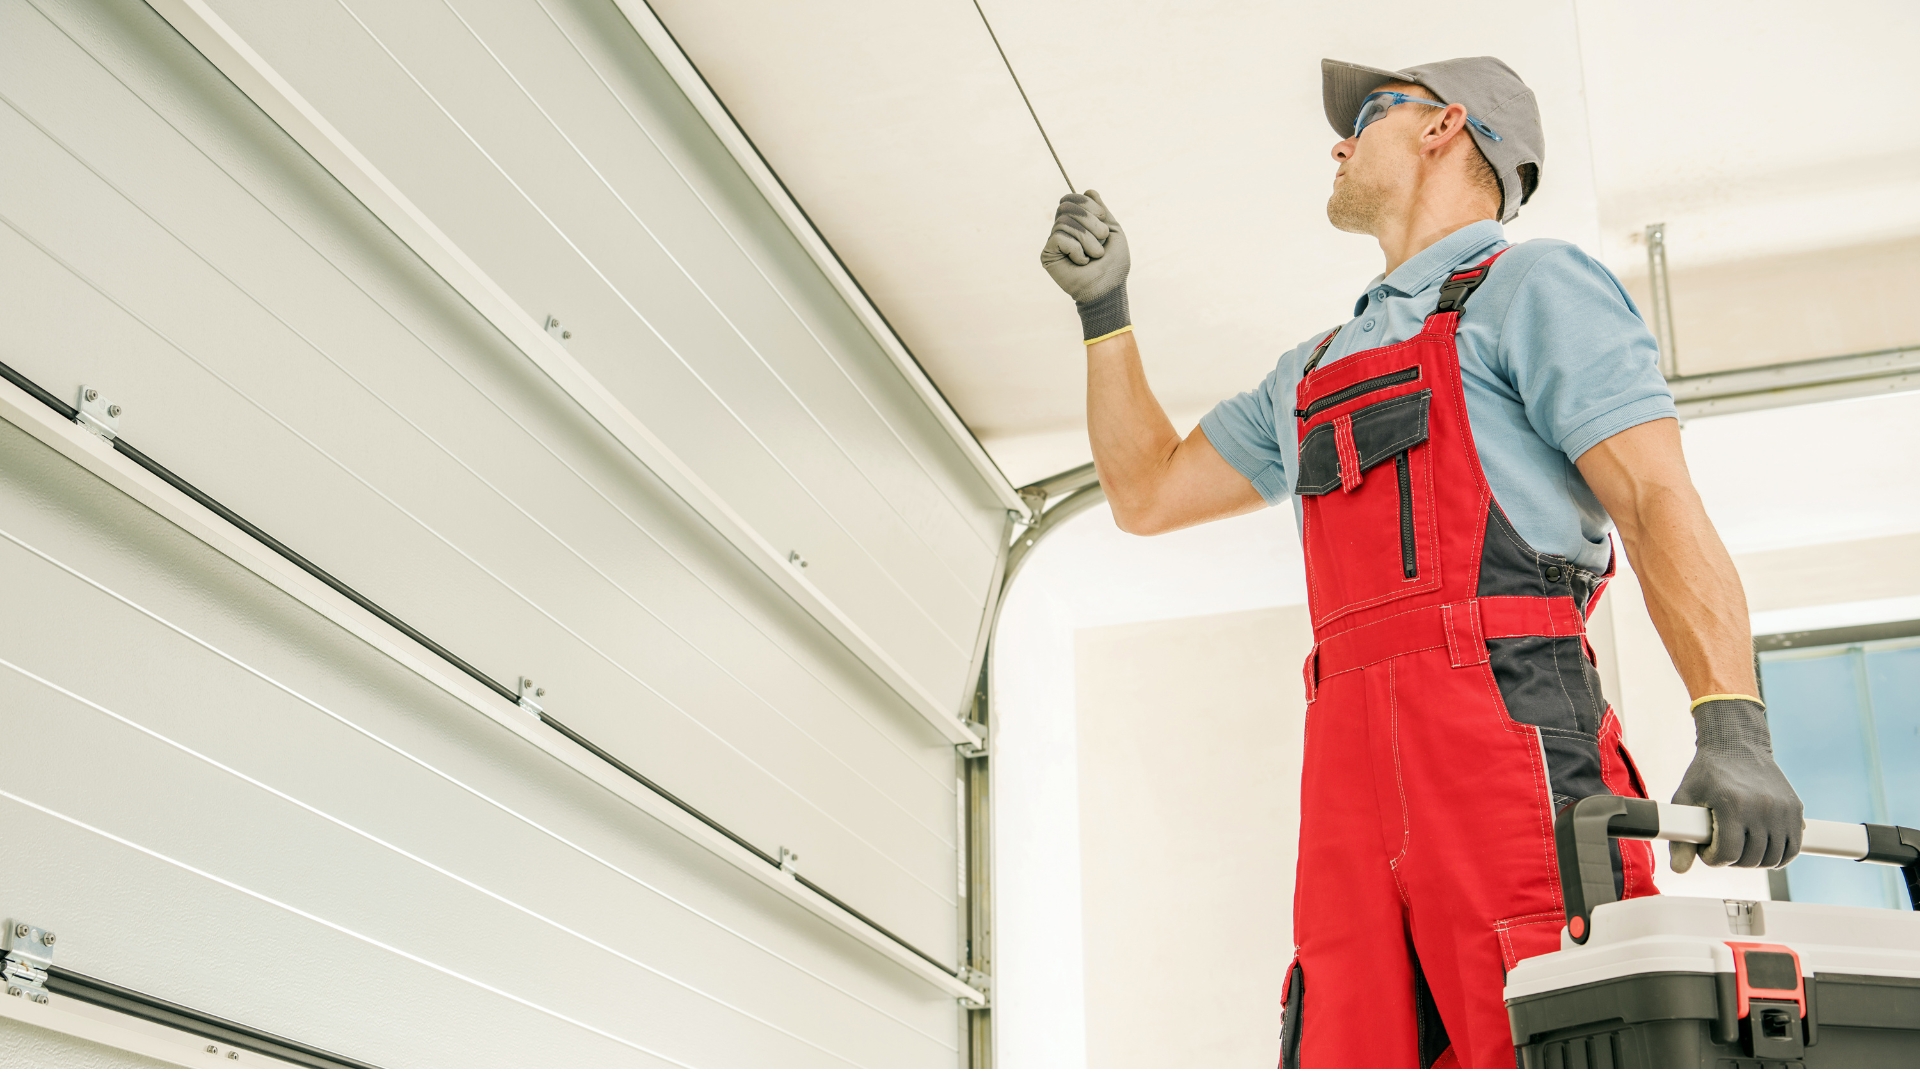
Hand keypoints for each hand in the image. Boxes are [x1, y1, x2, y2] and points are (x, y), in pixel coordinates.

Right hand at [1041, 190, 1131, 341]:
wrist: (1108, 289)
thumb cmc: (1113, 265)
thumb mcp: (1113, 231)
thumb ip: (1101, 211)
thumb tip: (1088, 190)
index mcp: (1077, 223)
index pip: (1071, 199)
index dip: (1086, 203)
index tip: (1103, 217)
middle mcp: (1063, 230)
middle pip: (1066, 206)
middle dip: (1089, 220)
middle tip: (1101, 239)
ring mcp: (1054, 242)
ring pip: (1064, 222)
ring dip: (1087, 238)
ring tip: (1095, 255)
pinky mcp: (1048, 254)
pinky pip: (1059, 237)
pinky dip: (1076, 249)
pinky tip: (1081, 262)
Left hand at [1669, 697, 1804, 870]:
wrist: (1736, 744)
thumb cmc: (1707, 772)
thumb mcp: (1685, 798)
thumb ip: (1679, 836)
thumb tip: (1678, 869)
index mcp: (1733, 805)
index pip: (1728, 854)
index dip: (1713, 858)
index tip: (1707, 849)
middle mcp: (1762, 808)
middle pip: (1751, 859)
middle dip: (1732, 859)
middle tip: (1721, 845)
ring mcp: (1782, 810)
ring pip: (1773, 859)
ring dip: (1754, 860)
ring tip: (1739, 846)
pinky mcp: (1796, 810)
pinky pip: (1793, 849)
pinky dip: (1779, 856)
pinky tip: (1761, 849)